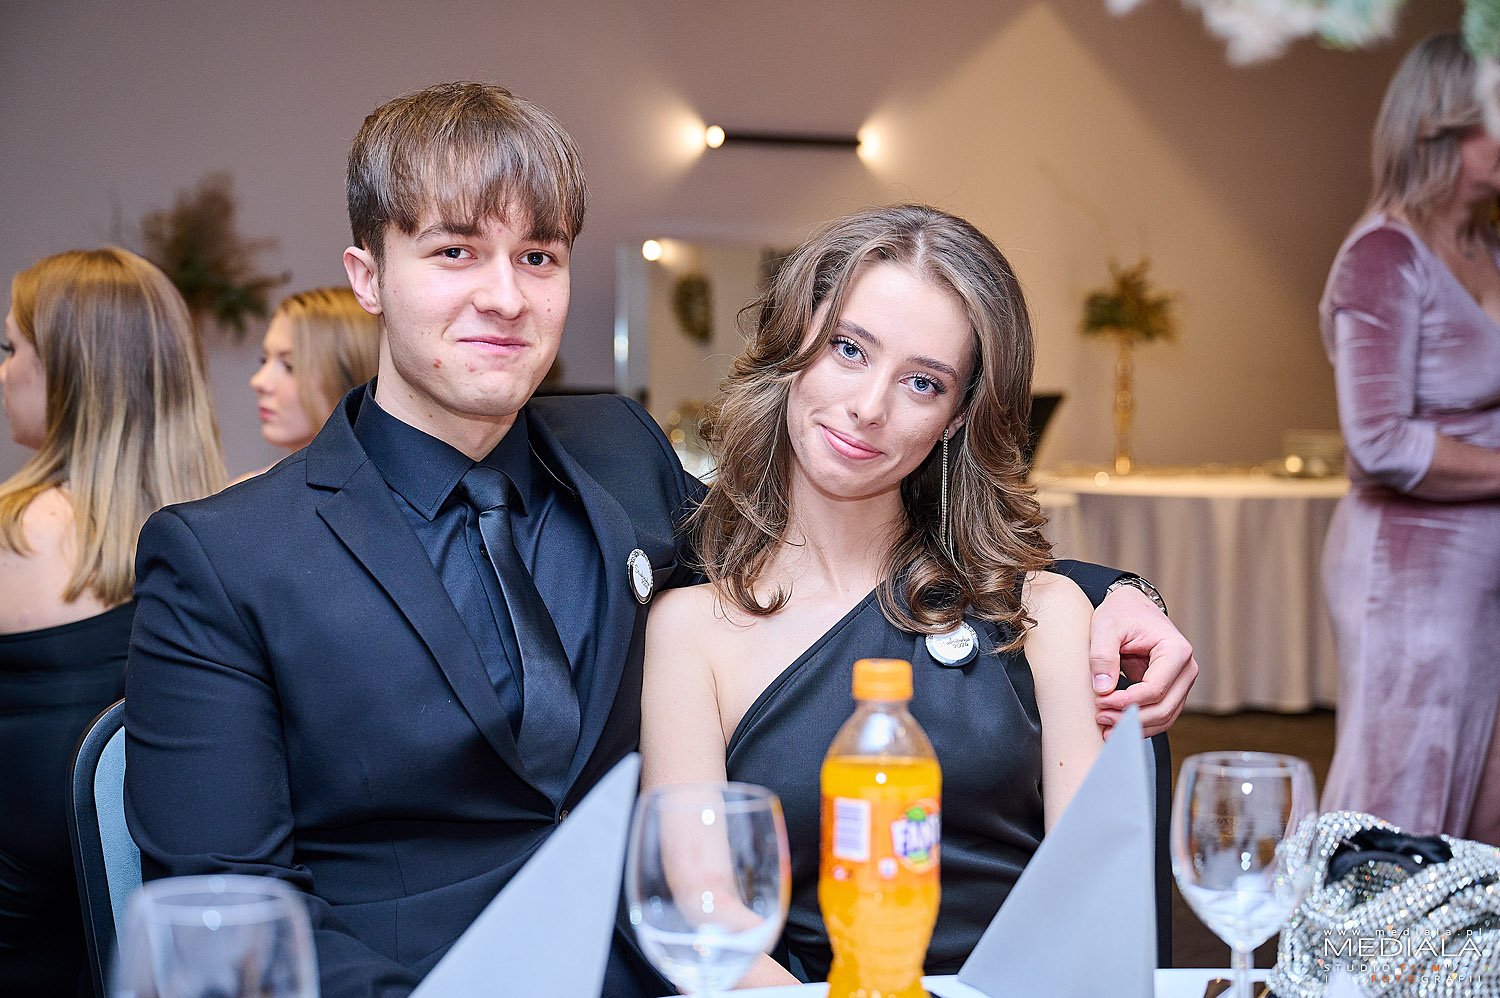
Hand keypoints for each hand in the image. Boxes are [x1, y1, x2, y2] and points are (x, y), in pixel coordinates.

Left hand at [1088, 585, 1197, 736]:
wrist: (1131, 607)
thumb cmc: (1121, 613)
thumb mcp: (1105, 627)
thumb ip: (1102, 656)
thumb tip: (1103, 690)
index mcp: (1175, 650)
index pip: (1155, 689)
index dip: (1127, 702)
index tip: (1100, 702)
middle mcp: (1186, 668)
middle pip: (1163, 709)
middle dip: (1130, 718)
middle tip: (1099, 717)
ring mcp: (1181, 681)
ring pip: (1164, 717)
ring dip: (1134, 726)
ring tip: (1104, 725)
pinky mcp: (1172, 690)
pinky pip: (1160, 714)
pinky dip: (1139, 723)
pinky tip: (1115, 725)